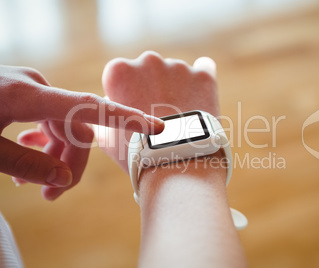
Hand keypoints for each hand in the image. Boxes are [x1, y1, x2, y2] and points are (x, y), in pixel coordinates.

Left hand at [0, 65, 163, 199]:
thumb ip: (25, 164)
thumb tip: (62, 179)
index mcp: (27, 95)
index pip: (89, 107)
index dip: (126, 118)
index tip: (157, 127)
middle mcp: (38, 87)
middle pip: (76, 130)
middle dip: (69, 164)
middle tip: (50, 195)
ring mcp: (33, 88)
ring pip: (63, 127)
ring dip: (53, 155)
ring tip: (27, 182)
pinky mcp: (27, 92)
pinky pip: (48, 119)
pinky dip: (44, 141)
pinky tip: (30, 155)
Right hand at [99, 51, 219, 171]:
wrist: (175, 162)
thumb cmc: (135, 153)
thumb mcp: (105, 135)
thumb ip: (106, 112)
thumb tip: (113, 103)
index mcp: (120, 71)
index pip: (121, 73)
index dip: (126, 91)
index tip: (133, 107)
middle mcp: (148, 61)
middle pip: (149, 70)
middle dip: (152, 87)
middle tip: (158, 114)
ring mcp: (178, 67)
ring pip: (176, 73)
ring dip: (176, 88)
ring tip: (179, 117)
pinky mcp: (203, 76)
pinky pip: (204, 67)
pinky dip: (201, 78)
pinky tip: (200, 93)